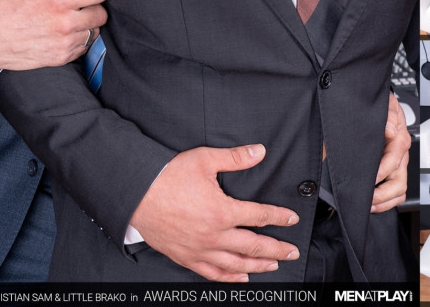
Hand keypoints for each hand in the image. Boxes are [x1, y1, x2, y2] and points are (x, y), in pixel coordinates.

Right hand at [0, 0, 108, 69]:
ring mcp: (64, 42)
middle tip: (89, 2)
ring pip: (95, 32)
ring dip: (90, 24)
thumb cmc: (0, 7)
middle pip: (102, 14)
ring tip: (80, 16)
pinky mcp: (60, 57)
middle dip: (98, 6)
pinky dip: (81, 40)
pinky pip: (84, 48)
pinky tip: (71, 32)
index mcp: (58, 1)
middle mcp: (64, 23)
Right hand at [129, 144, 299, 281]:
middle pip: (254, 246)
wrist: (137, 194)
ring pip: (236, 264)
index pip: (259, 216)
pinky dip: (230, 277)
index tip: (291, 219)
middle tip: (292, 251)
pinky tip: (240, 278)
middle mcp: (214, 235)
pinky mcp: (186, 257)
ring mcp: (200, 250)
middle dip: (276, 249)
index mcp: (222, 211)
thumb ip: (235, 158)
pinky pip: (213, 273)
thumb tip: (259, 151)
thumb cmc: (169, 176)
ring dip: (258, 265)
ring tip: (274, 265)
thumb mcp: (204, 159)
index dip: (279, 217)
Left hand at [372, 94, 409, 212]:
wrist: (381, 110)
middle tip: (366, 198)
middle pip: (399, 183)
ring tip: (368, 205)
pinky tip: (372, 203)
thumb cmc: (381, 108)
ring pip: (399, 192)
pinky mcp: (393, 173)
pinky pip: (396, 194)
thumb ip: (388, 114)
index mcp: (399, 139)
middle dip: (382, 194)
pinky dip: (386, 202)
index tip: (370, 178)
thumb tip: (390, 129)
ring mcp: (398, 166)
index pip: (394, 160)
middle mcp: (401, 155)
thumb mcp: (385, 104)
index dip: (382, 171)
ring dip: (384, 202)